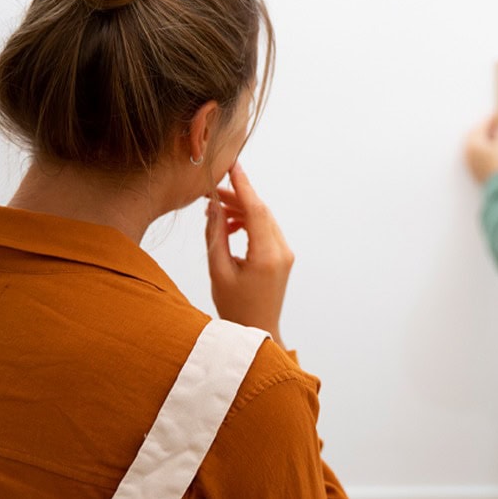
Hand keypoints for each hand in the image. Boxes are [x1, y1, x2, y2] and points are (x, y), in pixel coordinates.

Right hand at [206, 162, 291, 345]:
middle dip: (237, 197)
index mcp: (267, 255)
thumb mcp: (218, 271)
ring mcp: (286, 254)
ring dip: (242, 210)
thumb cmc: (235, 308)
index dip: (243, 186)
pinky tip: (230, 227)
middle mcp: (282, 251)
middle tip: (211, 191)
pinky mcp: (283, 257)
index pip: (256, 210)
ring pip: (264, 219)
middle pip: (261, 211)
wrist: (258, 332)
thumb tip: (213, 208)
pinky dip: (249, 223)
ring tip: (215, 211)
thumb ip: (215, 236)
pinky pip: (266, 230)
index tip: (232, 166)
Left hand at [464, 114, 497, 183]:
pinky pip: (477, 154)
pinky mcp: (474, 169)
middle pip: (475, 135)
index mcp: (473, 142)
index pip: (481, 126)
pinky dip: (483, 149)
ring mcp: (469, 161)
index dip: (491, 120)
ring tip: (495, 136)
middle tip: (496, 125)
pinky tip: (492, 149)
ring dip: (484, 139)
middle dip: (485, 129)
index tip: (497, 116)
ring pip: (475, 145)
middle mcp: (468, 151)